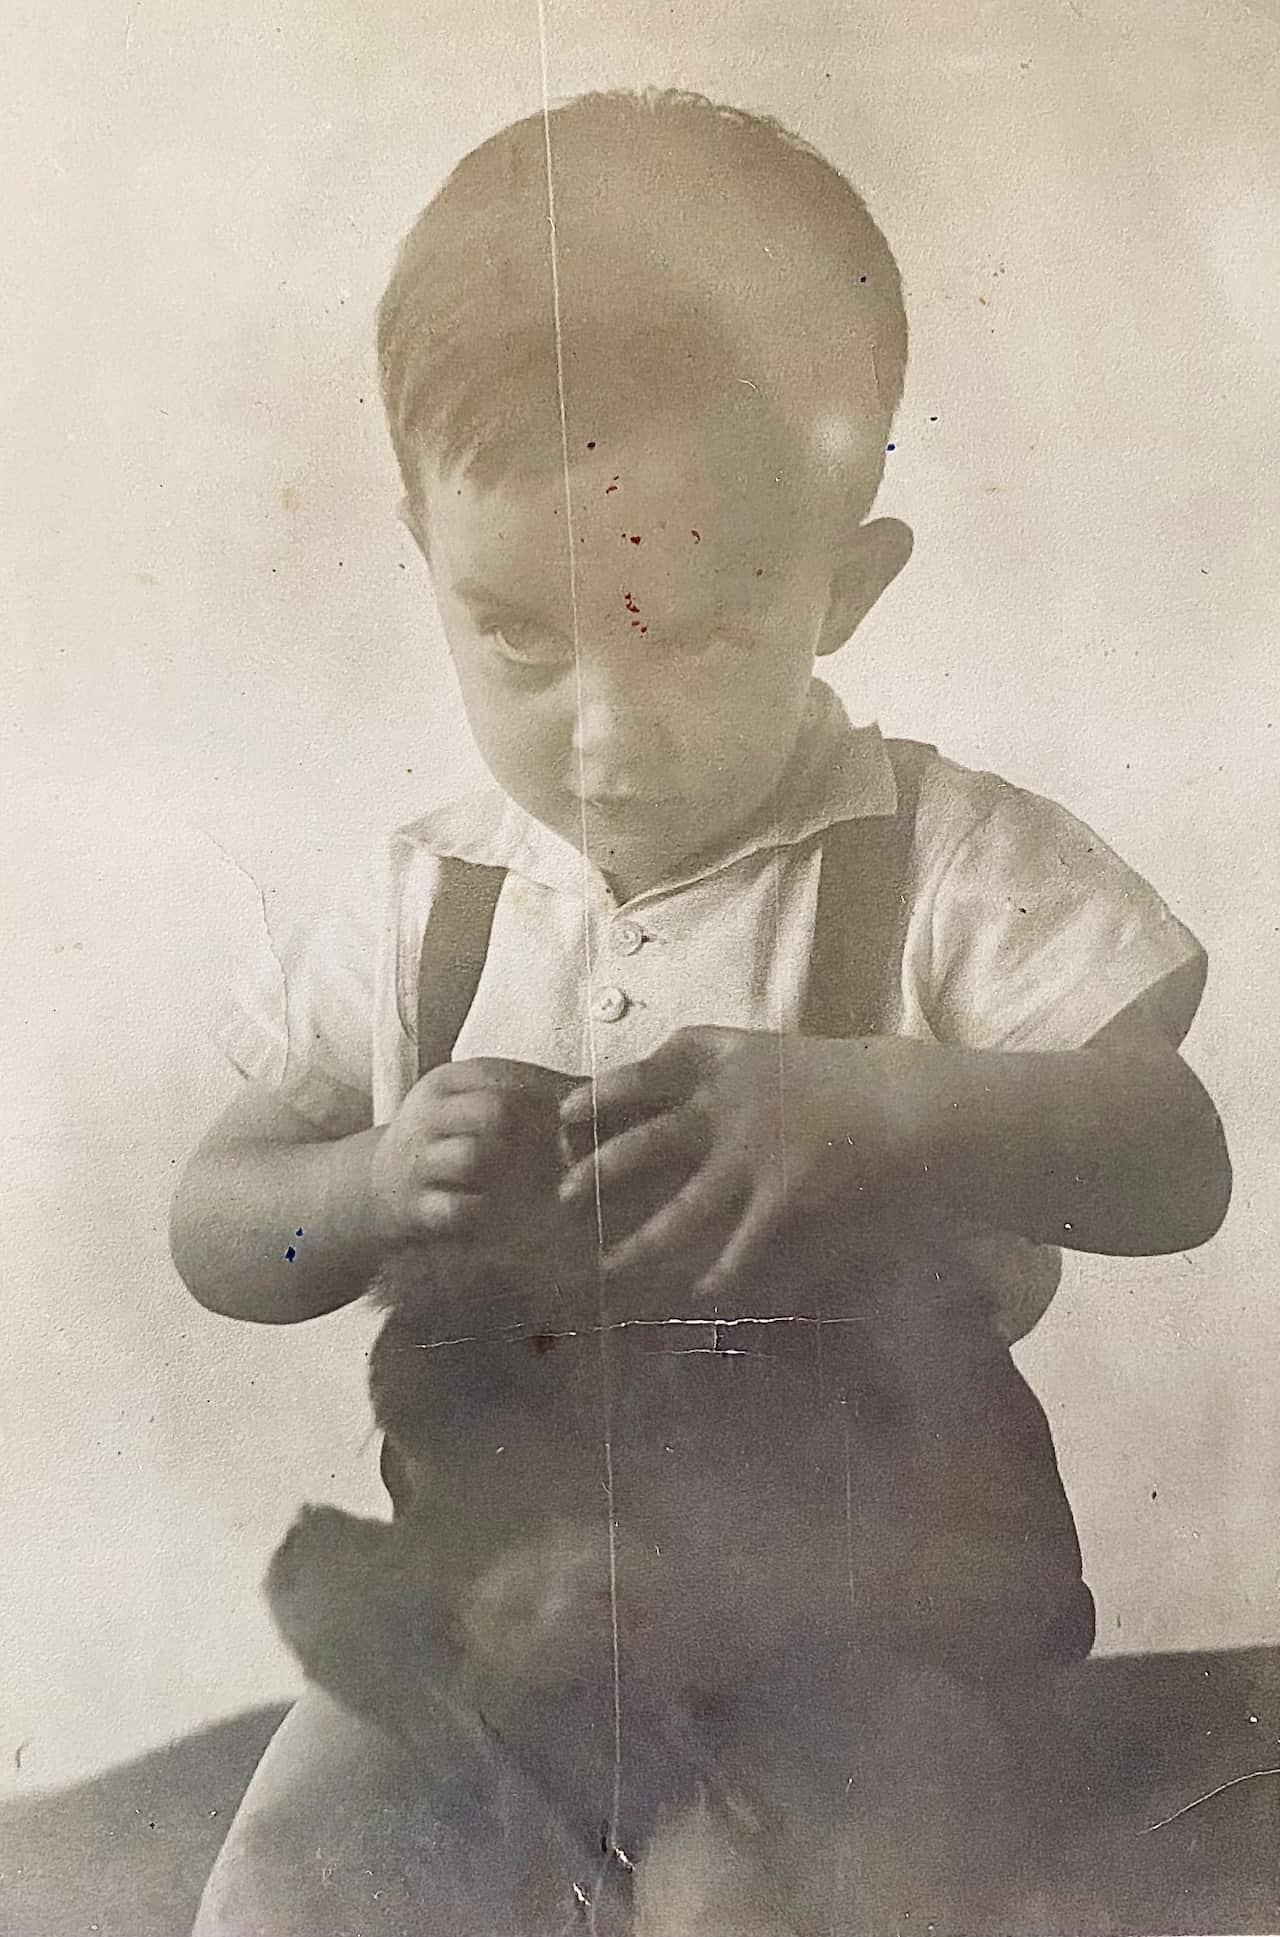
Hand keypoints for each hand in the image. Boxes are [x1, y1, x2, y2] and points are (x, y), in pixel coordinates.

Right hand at [369, 1058, 573, 1265]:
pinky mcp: (417, 1207)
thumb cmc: (450, 1138)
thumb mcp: (473, 1102)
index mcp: (450, 1081)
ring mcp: (419, 1162)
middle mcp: (431, 1115)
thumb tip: (602, 1090)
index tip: (581, 1117)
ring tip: (524, 1183)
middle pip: (496, 1110)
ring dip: (508, 1174)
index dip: (551, 1095)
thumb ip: (528, 1093)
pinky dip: (483, 1212)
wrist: (378, 1186)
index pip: (508, 1074)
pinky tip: (494, 1213)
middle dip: (534, 1134)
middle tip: (560, 1154)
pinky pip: (458, 1208)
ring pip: (474, 1157)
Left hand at [558, 1027, 929, 1295]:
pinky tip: (702, 1291)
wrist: (910, 1103)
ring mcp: (756, 1153)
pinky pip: (741, 1245)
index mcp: (724, 1064)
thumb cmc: (836, 1081)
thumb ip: (714, 1071)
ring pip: (682, 1209)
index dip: (599, 1093)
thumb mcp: (768, 1056)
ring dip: (642, 1243)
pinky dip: (720, 1272)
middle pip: (645, 1141)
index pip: (644, 1073)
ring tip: (608, 1267)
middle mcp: (730, 1106)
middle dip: (596, 1172)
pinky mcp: (787, 1196)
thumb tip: (655, 1098)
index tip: (563, 1114)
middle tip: (559, 1197)